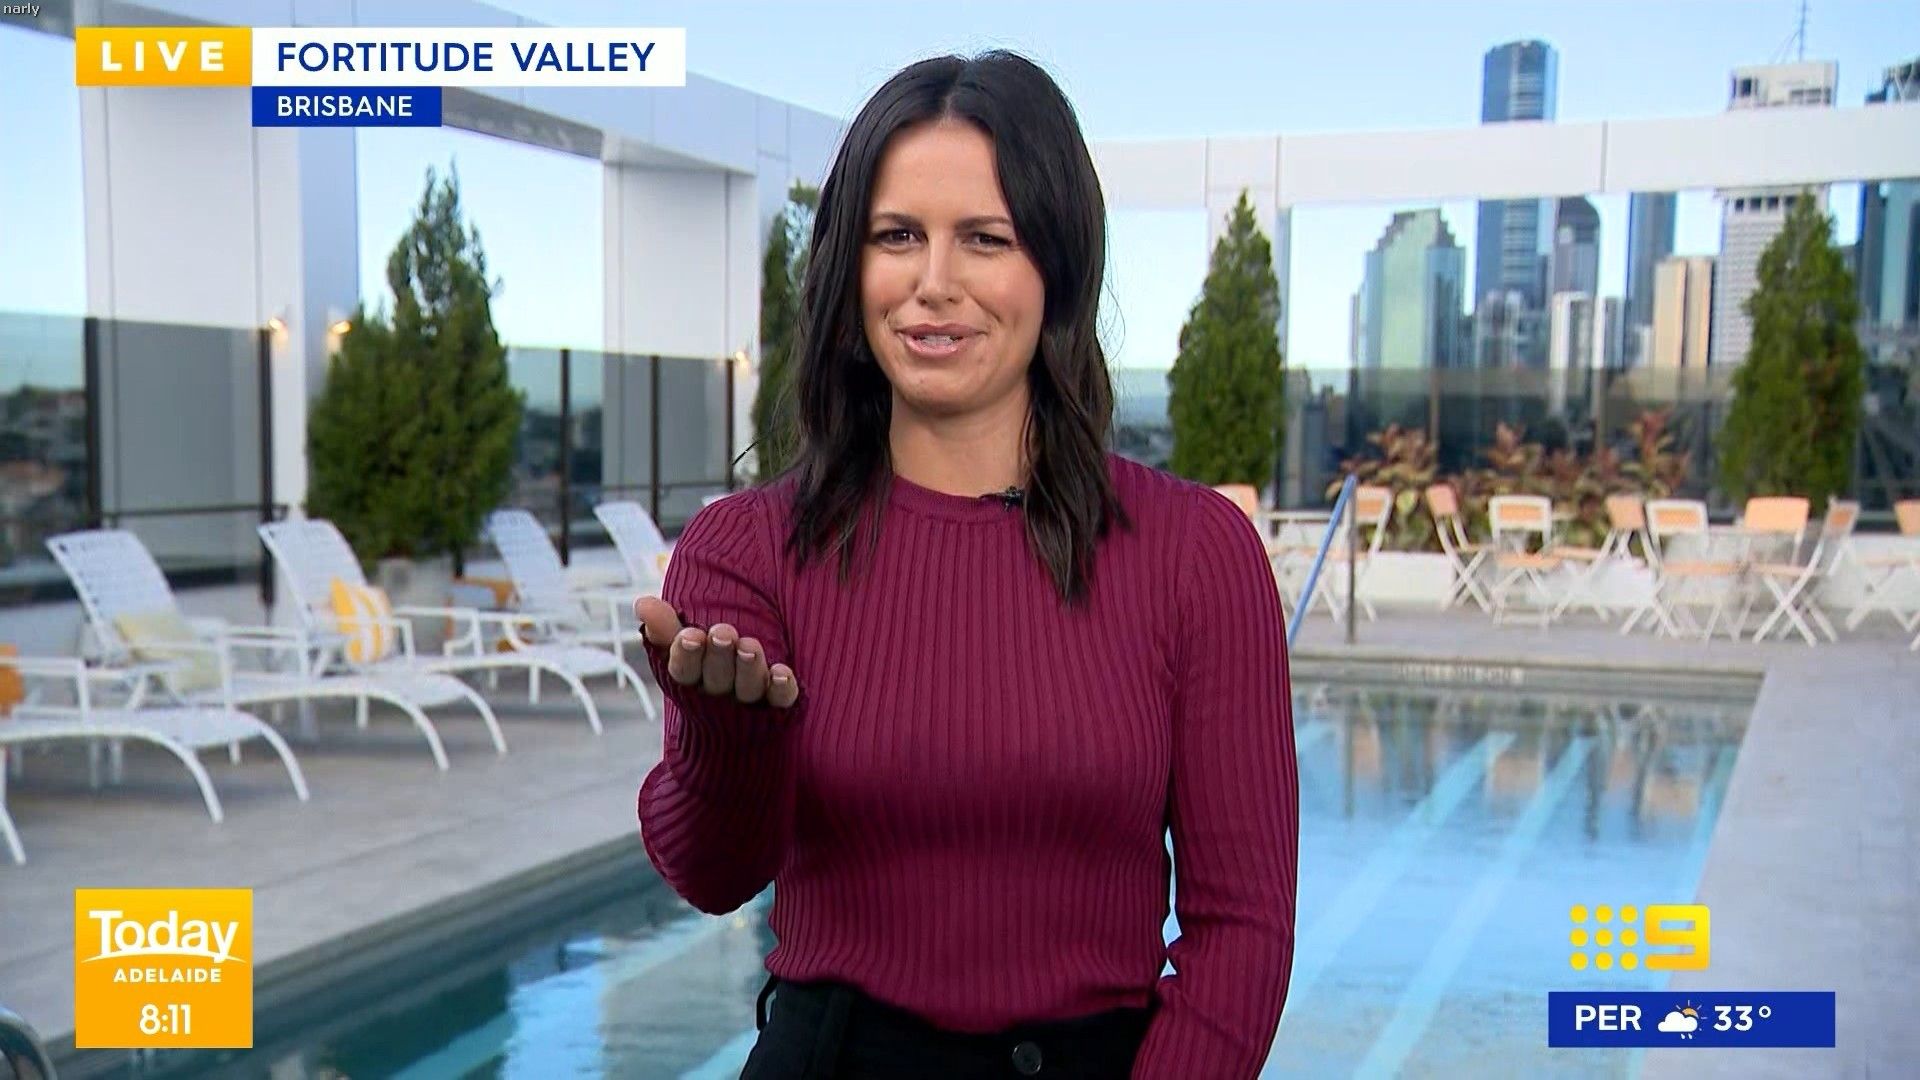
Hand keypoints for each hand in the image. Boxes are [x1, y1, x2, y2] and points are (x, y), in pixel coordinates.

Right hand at [634, 596, 799, 707]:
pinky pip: (781, 699)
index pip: (683, 669)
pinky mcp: (777, 704)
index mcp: (691, 678)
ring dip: (748, 668)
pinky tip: (782, 672)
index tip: (689, 635)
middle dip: (719, 655)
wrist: (736, 717)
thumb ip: (664, 626)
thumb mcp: (682, 643)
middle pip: (717, 677)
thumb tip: (642, 603)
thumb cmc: (704, 662)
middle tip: (723, 632)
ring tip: (749, 646)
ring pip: (748, 687)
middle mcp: (719, 692)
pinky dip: (781, 688)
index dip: (686, 654)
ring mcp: (748, 700)